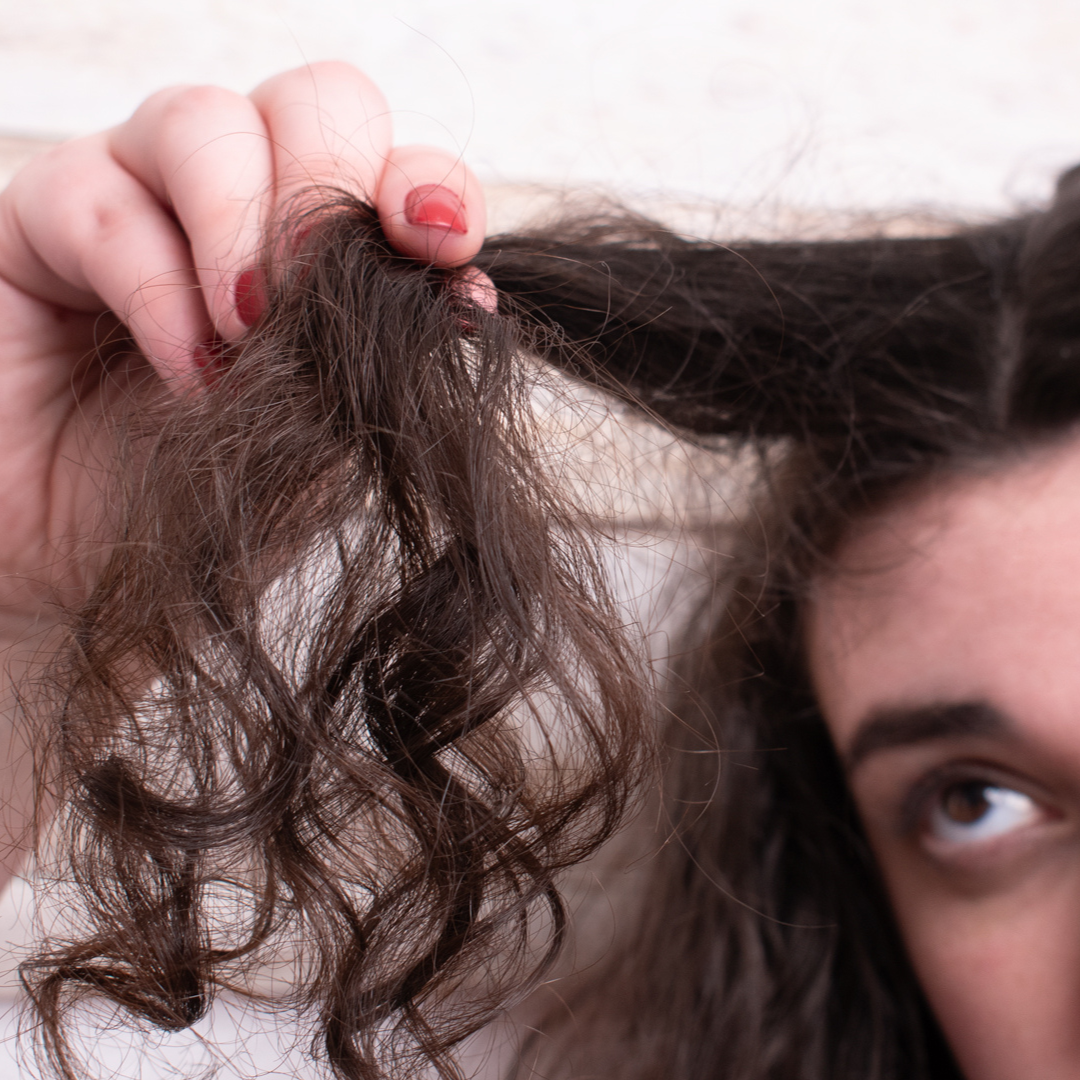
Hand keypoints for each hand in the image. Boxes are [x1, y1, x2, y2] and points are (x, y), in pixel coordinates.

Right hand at [0, 61, 489, 635]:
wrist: (100, 570)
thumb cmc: (218, 503)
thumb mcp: (330, 441)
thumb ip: (388, 364)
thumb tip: (465, 295)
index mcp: (328, 249)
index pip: (396, 166)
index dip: (434, 188)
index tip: (445, 253)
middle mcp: (245, 203)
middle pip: (315, 103)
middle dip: (332, 185)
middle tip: (319, 289)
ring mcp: (145, 197)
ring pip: (206, 121)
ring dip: (241, 228)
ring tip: (247, 335)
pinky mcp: (45, 219)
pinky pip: (102, 199)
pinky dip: (157, 285)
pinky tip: (185, 367)